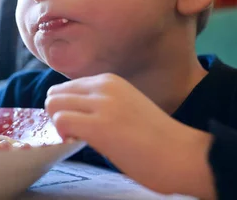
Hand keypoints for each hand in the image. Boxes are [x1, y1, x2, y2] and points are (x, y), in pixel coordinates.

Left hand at [45, 73, 214, 198]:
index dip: (64, 108)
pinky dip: (62, 134)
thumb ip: (101, 103)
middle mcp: (103, 86)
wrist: (183, 155)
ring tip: (77, 138)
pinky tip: (78, 142)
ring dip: (58, 124)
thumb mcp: (125, 105)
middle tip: (73, 133)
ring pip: (53, 104)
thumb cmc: (157, 139)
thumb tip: (74, 112)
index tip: (75, 125)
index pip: (67, 87)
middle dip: (57, 114)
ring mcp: (101, 105)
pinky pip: (60, 121)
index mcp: (109, 80)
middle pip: (55, 93)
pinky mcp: (99, 126)